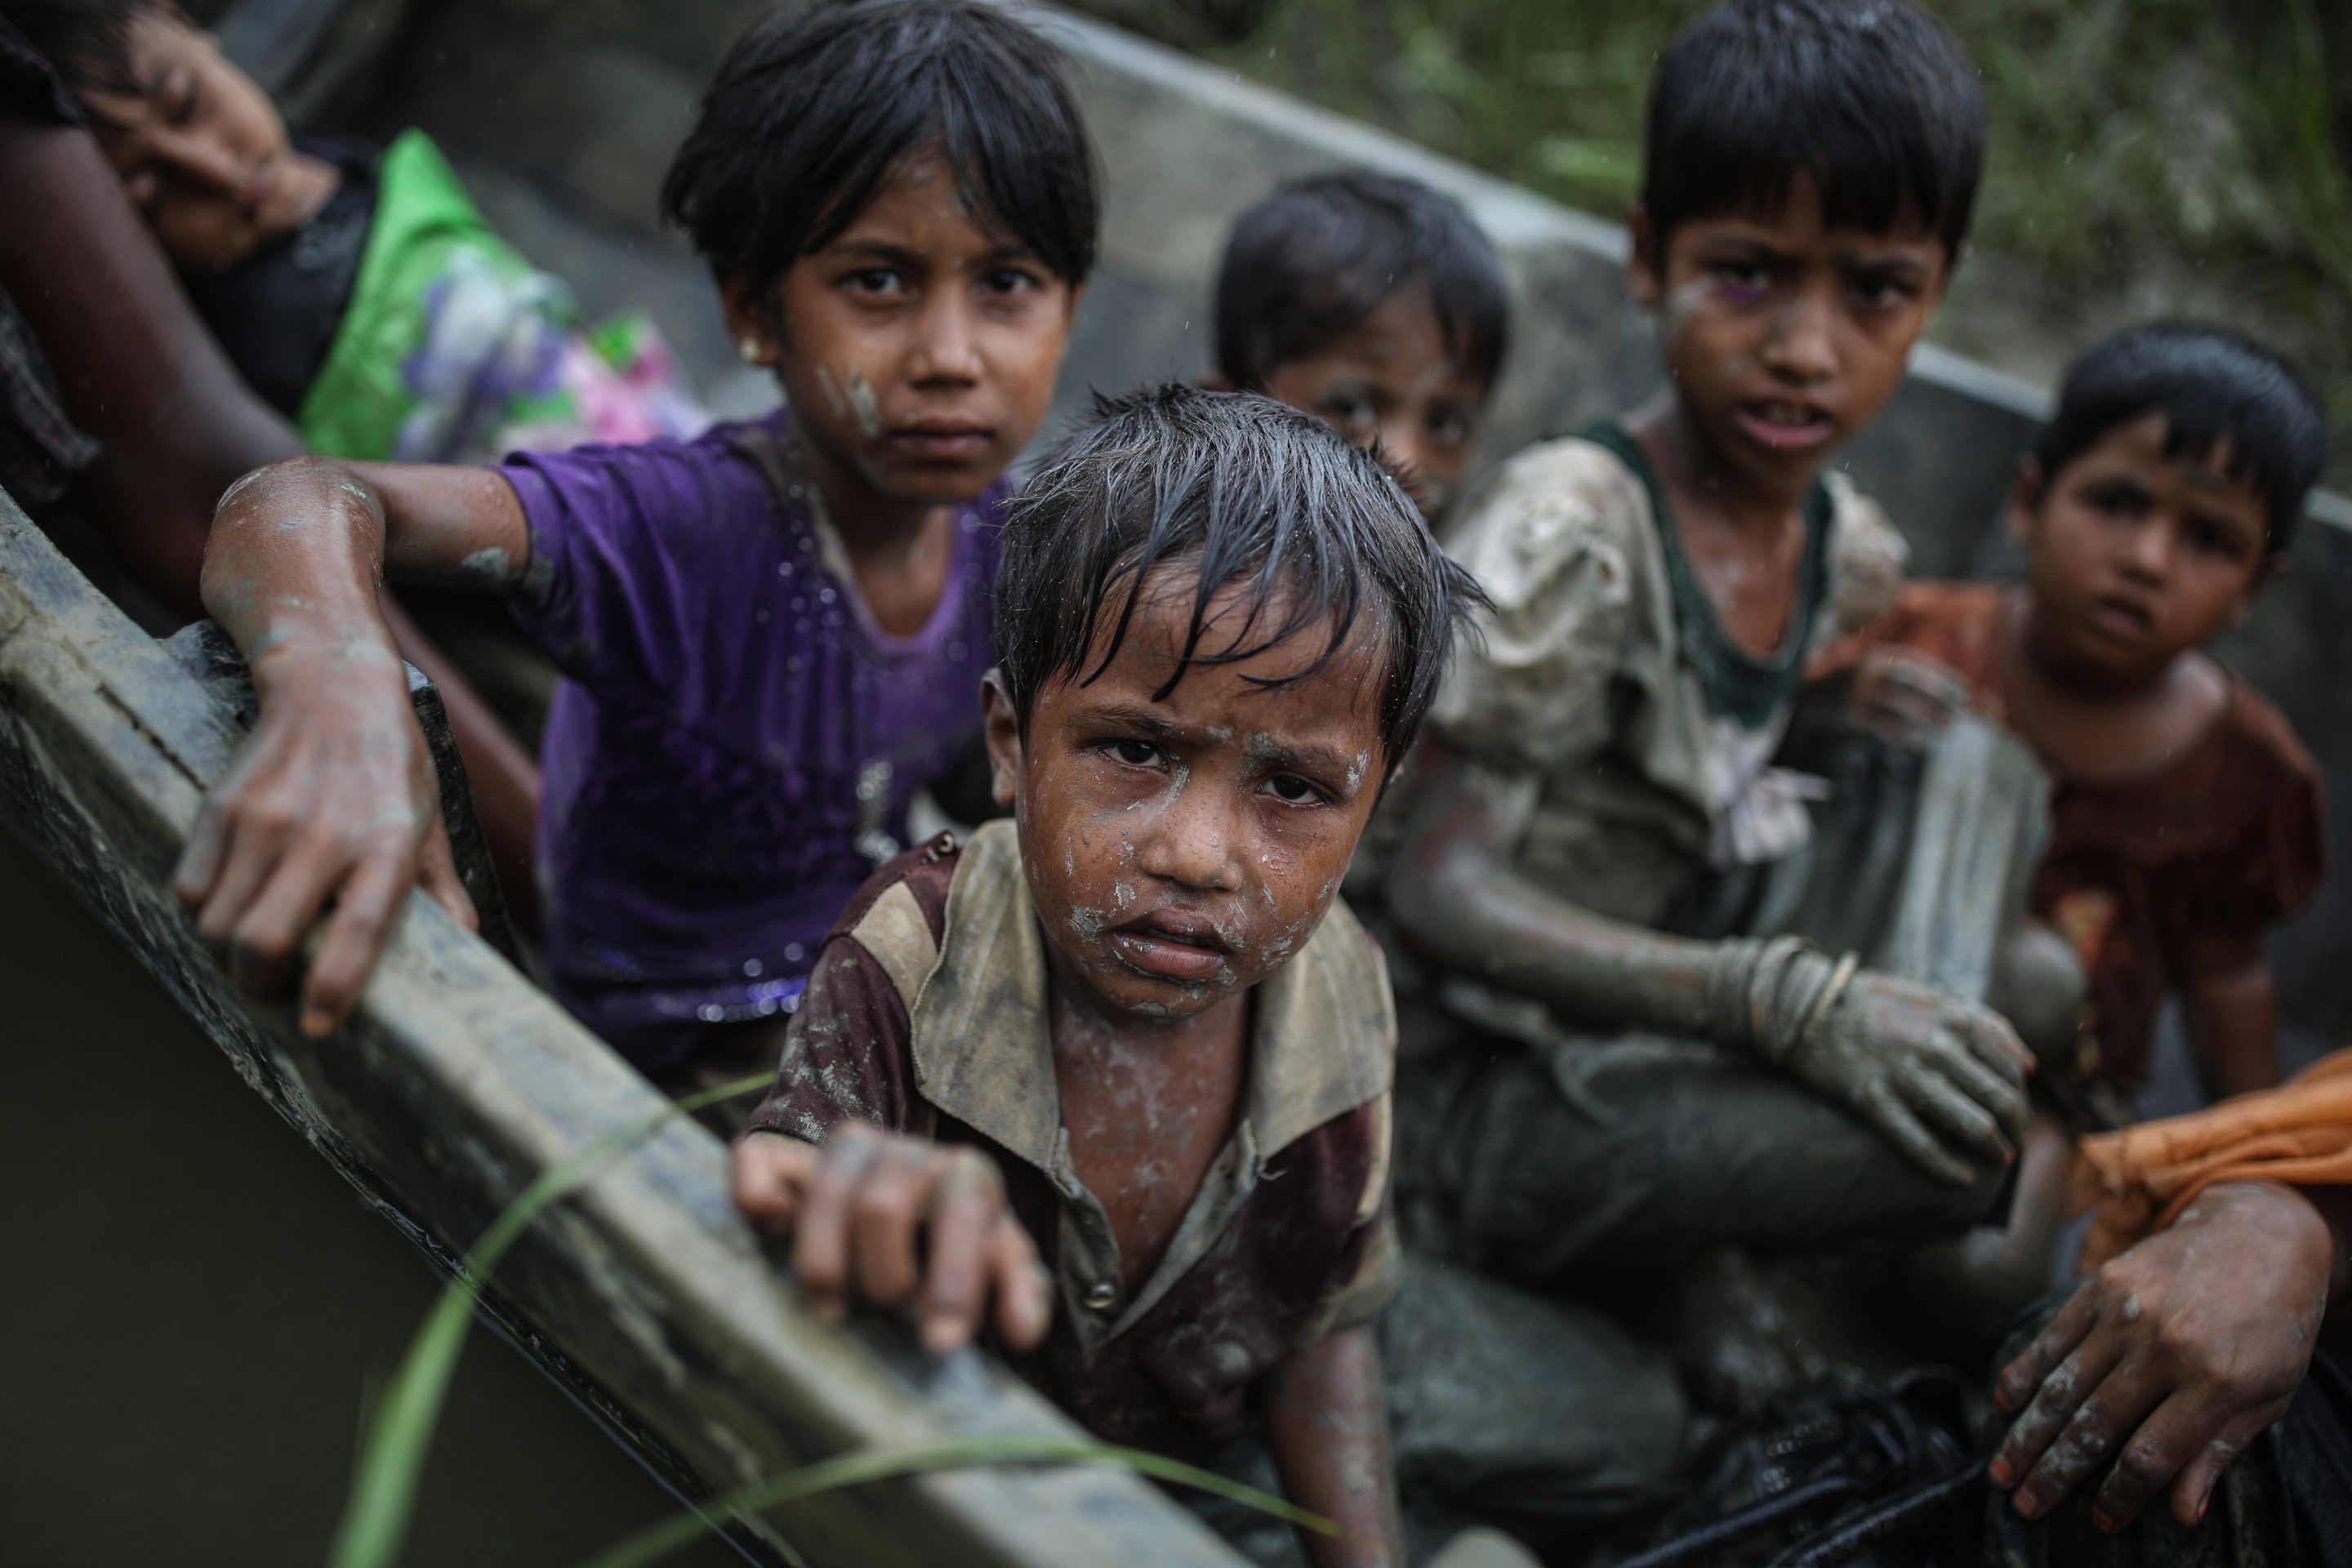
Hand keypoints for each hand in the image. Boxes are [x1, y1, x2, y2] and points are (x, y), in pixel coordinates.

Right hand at [173, 647, 473, 1036]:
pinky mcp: (221, 808)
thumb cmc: (390, 764)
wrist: (332, 685)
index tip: (315, 1026)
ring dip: (225, 957)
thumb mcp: (429, 823)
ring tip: (249, 956)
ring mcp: (265, 821)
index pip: (355, 933)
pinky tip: (227, 910)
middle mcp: (323, 836)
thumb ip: (441, 891)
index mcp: (386, 846)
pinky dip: (201, 915)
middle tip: (273, 991)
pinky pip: (189, 888)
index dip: (331, 990)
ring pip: (217, 925)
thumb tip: (466, 952)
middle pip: (262, 942)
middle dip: (260, 986)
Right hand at [733, 1125, 1053, 1353]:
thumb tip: (1020, 1332)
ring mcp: (845, 1148)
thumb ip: (1020, 1291)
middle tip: (886, 1316)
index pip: (964, 1215)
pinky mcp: (787, 1153)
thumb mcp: (998, 1263)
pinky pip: (760, 1161)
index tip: (939, 1345)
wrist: (901, 1197)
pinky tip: (772, 1231)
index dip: (952, 1282)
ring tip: (832, 1313)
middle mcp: (906, 1152)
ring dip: (827, 1262)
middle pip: (882, 1206)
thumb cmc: (953, 1247)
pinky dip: (758, 1197)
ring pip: (826, 1189)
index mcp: (967, 1175)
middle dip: (884, 1278)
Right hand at [1786, 968, 2032, 1185]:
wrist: (1803, 1008)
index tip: (2019, 1111)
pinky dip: (1946, 1168)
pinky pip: (1919, 1143)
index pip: (2008, 1065)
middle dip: (2016, 1126)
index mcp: (1949, 1018)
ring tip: (1997, 1158)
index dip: (2022, 1094)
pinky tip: (1960, 1179)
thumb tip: (2028, 1064)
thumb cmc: (1869, 1002)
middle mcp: (1933, 1046)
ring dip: (1993, 1147)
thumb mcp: (1927, 996)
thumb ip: (1978, 1022)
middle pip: (1999, 1098)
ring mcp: (1902, 1074)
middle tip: (2014, 1141)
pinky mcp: (1871, 1099)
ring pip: (1971, 1123)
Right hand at [1848, 648, 1970, 751]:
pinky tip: (1918, 746)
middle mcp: (1873, 670)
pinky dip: (1900, 736)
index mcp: (1886, 656)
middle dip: (1938, 699)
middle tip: (1960, 714)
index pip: (1922, 665)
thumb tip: (1955, 695)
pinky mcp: (1853, 712)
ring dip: (1926, 718)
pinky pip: (1881, 725)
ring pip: (1899, 705)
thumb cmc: (1870, 686)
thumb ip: (1914, 678)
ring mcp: (1861, 691)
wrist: (1822, 695)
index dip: (1946, 679)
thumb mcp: (1889, 671)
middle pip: (1911, 684)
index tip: (1967, 694)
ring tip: (1947, 731)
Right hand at [1990, 1181, 2330, 1530]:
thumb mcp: (2269, 1395)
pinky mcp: (2102, 1285)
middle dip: (2055, 1473)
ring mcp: (2128, 1313)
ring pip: (2064, 1386)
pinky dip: (2024, 1372)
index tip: (2099, 1521)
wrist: (2260, 1234)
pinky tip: (2005, 1404)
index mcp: (2215, 1382)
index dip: (2120, 1496)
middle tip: (2025, 1504)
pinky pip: (2053, 1336)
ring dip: (2028, 1434)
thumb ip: (2221, 1450)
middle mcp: (2165, 1348)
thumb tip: (2183, 1513)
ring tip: (2005, 1470)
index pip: (2152, 1456)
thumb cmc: (2274, 1325)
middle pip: (2095, 1425)